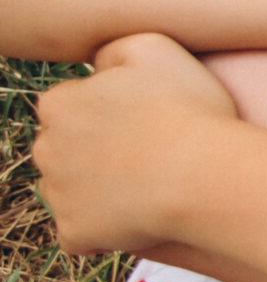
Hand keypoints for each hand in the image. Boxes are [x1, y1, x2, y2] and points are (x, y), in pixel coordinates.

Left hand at [31, 33, 240, 255]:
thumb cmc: (188, 109)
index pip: (71, 106)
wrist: (205, 177)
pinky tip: (140, 217)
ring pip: (71, 190)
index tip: (145, 119)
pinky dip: (104, 229)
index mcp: (58, 103)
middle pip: (66, 149)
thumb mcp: (155, 48)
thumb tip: (97, 67)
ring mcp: (57, 194)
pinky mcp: (74, 231)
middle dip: (96, 151)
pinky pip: (83, 232)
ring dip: (99, 189)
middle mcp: (46, 147)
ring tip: (149, 185)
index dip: (110, 112)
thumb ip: (114, 50)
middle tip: (149, 151)